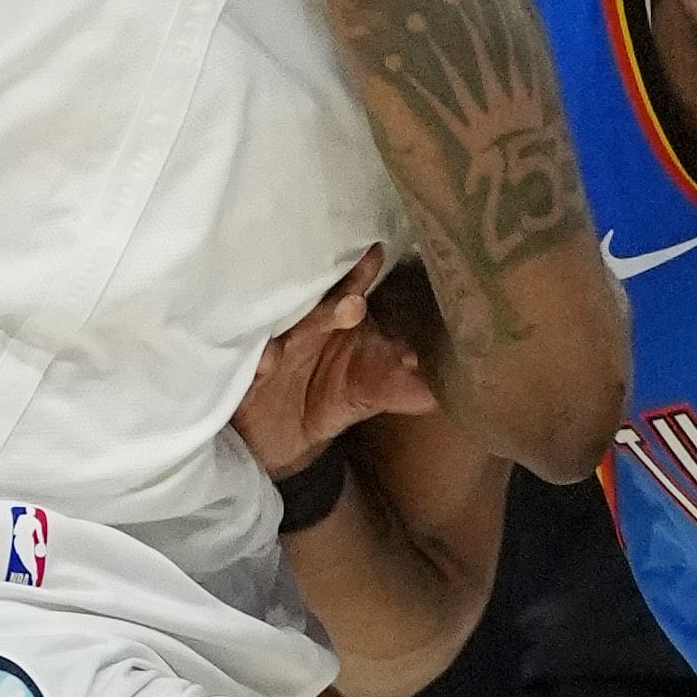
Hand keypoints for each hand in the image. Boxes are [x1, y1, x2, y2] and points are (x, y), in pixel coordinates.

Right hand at [231, 247, 438, 479]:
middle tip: (354, 304)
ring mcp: (271, 350)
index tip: (376, 254)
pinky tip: (266, 362)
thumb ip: (408, 388)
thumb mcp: (374, 393)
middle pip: (313, 308)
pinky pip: (245, 368)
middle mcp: (301, 328)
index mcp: (333, 321)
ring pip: (279, 332)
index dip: (359, 274)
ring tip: (302, 339)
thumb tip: (452, 386)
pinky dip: (256, 364)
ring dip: (288, 333)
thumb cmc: (334, 398)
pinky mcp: (244, 380)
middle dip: (332, 304)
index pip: (347, 290)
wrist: (287, 441)